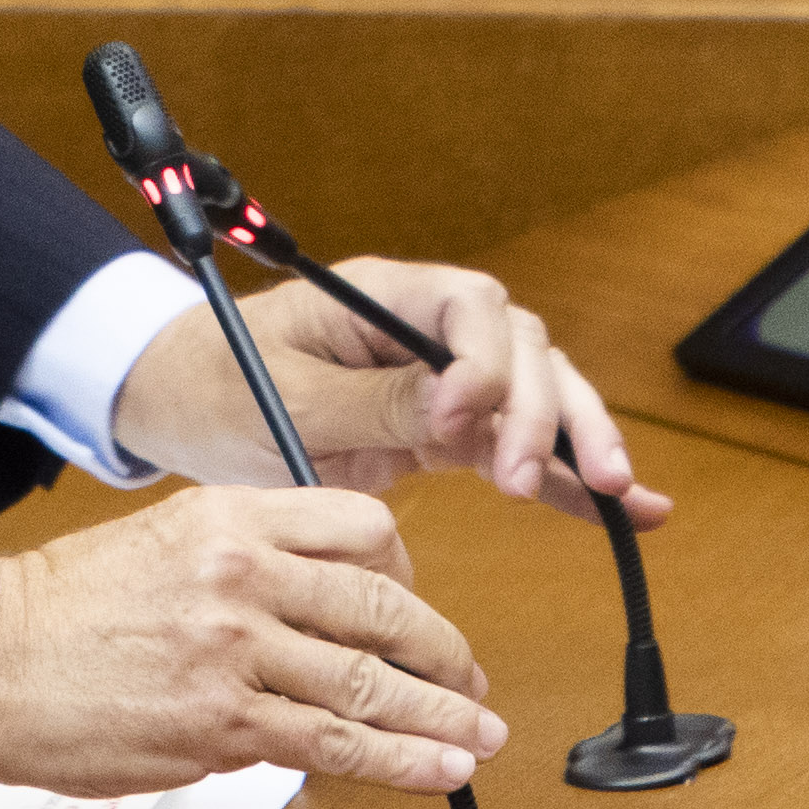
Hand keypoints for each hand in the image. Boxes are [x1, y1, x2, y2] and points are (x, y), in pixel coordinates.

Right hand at [0, 487, 503, 797]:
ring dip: (441, 717)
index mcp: (231, 517)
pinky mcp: (221, 726)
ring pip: (371, 683)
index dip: (410, 576)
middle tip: (472, 681)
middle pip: (385, 608)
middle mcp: (243, 576)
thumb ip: (249, 562)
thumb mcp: (165, 538)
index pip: (364, 529)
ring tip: (478, 736)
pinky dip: (399, 763)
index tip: (418, 613)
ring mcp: (235, 653)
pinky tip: (436, 772)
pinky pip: (333, 745)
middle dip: (446, 653)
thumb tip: (323, 613)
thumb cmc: (63, 608)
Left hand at [111, 259, 673, 528]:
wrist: (180, 403)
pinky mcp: (447, 429)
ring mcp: (443, 378)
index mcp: (383, 296)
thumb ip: (372, 401)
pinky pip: (520, 447)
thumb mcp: (286, 399)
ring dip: (577, 441)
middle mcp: (425, 328)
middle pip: (522, 349)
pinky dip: (568, 479)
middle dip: (541, 410)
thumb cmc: (216, 382)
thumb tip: (457, 408)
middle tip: (522, 478)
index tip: (458, 423)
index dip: (482, 362)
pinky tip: (627, 512)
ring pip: (539, 394)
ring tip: (614, 494)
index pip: (470, 307)